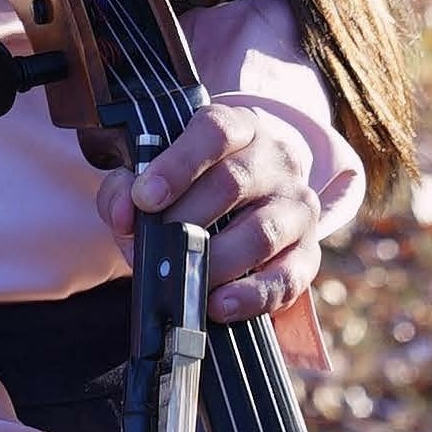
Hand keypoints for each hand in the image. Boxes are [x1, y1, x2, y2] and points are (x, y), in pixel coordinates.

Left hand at [96, 99, 322, 326]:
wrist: (247, 195)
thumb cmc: (191, 180)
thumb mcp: (156, 170)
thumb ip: (125, 186)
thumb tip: (122, 214)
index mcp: (238, 127)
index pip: (214, 133)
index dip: (178, 165)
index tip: (144, 198)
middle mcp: (276, 160)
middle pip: (234, 183)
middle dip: (188, 217)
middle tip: (156, 243)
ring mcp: (298, 205)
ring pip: (262, 232)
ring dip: (216, 260)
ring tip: (183, 278)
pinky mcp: (309, 251)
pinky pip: (288, 277)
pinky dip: (251, 295)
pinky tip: (218, 304)